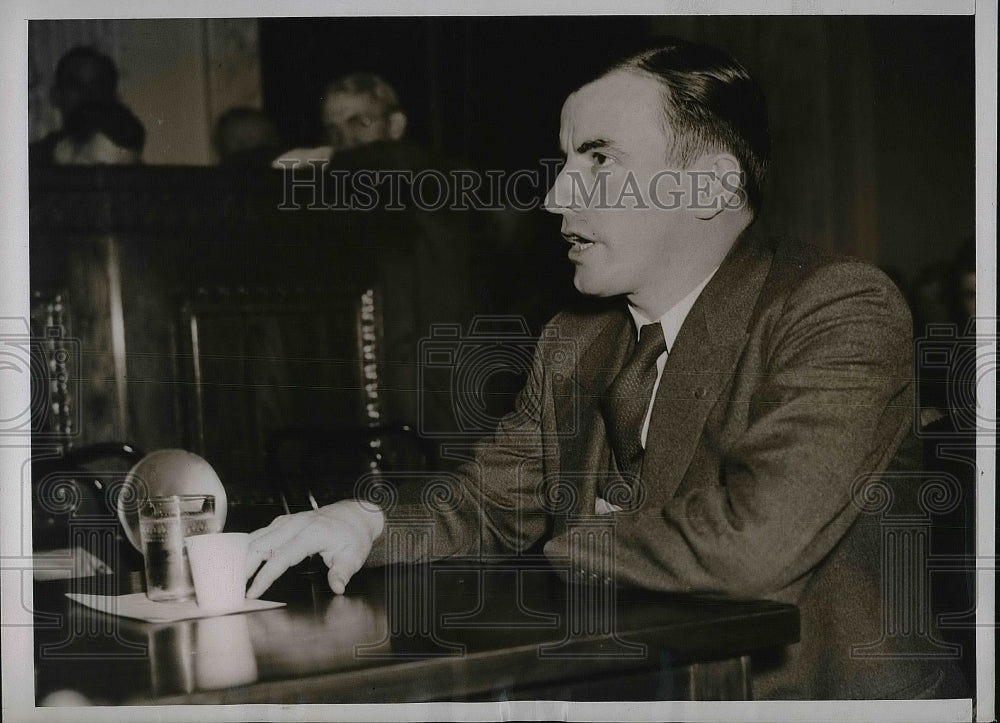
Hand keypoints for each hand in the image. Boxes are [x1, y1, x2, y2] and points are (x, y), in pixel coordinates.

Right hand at [245, 499, 383, 597]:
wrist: (356, 515)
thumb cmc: (353, 535)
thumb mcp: (353, 556)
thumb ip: (342, 572)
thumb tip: (337, 587)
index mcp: (312, 533)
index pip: (282, 556)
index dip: (265, 576)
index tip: (253, 592)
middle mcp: (297, 524)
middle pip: (261, 544)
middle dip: (244, 567)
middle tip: (234, 588)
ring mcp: (289, 520)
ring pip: (257, 536)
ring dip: (243, 556)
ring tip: (233, 577)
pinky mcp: (284, 521)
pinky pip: (261, 532)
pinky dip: (249, 546)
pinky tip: (242, 559)